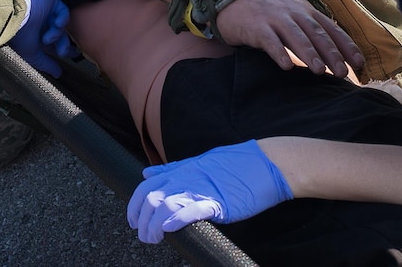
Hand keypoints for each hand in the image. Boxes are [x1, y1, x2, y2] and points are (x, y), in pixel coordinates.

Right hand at [14, 0, 72, 76]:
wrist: (13, 18)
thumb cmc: (18, 37)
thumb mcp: (33, 54)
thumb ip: (46, 63)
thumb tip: (58, 74)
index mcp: (38, 33)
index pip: (55, 42)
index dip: (63, 49)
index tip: (69, 55)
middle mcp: (43, 21)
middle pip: (62, 33)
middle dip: (63, 44)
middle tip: (63, 52)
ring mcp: (47, 9)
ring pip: (62, 24)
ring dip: (58, 33)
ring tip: (48, 38)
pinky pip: (64, 11)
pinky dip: (62, 19)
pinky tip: (55, 24)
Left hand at [127, 140, 292, 242]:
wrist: (267, 164)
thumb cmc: (236, 165)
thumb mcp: (200, 162)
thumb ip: (173, 170)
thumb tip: (148, 173)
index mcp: (182, 170)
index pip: (147, 187)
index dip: (135, 205)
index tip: (134, 221)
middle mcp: (186, 177)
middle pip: (150, 197)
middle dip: (141, 219)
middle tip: (144, 235)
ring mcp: (201, 189)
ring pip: (165, 205)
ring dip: (153, 225)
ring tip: (154, 239)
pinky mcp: (217, 202)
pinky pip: (191, 209)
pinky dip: (176, 220)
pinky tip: (169, 229)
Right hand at [215, 0, 363, 77]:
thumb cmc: (270, 12)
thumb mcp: (295, 16)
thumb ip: (313, 32)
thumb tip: (338, 55)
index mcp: (307, 12)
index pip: (331, 29)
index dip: (346, 46)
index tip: (360, 64)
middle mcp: (294, 13)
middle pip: (316, 34)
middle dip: (331, 53)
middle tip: (343, 72)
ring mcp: (275, 18)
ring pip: (295, 36)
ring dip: (309, 53)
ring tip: (320, 71)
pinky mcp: (256, 27)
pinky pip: (269, 41)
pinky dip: (278, 52)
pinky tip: (286, 66)